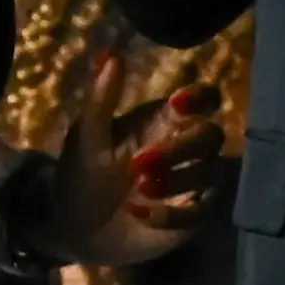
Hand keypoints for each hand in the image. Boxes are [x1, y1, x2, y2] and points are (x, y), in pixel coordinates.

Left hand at [89, 87, 229, 266]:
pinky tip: (142, 215)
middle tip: (139, 165)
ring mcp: (193, 183)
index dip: (201, 98)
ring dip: (177, 180)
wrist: (73, 229)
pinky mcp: (193, 216)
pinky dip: (174, 214)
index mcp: (164, 122)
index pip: (203, 100)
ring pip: (210, 172)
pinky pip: (201, 211)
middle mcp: (186, 149)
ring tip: (138, 192)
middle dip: (180, 149)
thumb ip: (101, 99)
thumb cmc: (81, 177)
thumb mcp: (85, 139)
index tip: (179, 104)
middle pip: (211, 136)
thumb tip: (110, 55)